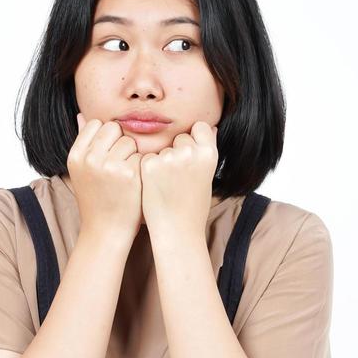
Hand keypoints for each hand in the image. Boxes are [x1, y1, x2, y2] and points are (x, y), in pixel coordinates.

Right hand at [68, 112, 142, 242]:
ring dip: (132, 155)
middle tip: (119, 165)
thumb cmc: (97, 198)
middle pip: (114, 128)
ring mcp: (109, 166)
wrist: (107, 230)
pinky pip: (142, 155)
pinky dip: (142, 167)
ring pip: (130, 141)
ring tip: (126, 176)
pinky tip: (136, 183)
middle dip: (120, 142)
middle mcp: (90, 158)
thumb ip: (84, 141)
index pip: (97, 124)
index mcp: (76, 155)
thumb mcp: (82, 170)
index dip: (107, 137)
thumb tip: (82, 114)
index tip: (107, 156)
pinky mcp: (130, 174)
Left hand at [140, 121, 217, 243]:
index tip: (191, 154)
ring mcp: (168, 158)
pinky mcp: (149, 165)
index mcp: (209, 154)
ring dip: (162, 162)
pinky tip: (156, 187)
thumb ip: (206, 151)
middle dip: (177, 151)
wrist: (177, 231)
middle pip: (180, 137)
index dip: (194, 138)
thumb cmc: (193, 206)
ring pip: (163, 148)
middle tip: (179, 178)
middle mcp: (190, 152)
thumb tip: (209, 128)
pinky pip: (148, 158)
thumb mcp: (207, 175)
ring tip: (168, 186)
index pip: (200, 127)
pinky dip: (149, 170)